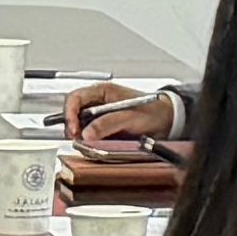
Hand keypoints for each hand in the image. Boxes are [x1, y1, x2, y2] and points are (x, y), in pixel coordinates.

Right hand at [63, 81, 180, 145]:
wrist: (167, 120)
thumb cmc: (153, 111)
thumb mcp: (130, 117)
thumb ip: (108, 123)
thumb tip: (87, 133)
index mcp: (103, 91)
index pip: (76, 97)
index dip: (69, 112)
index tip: (73, 128)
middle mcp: (99, 101)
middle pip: (74, 111)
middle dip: (72, 126)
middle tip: (77, 138)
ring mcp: (100, 114)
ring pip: (80, 123)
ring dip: (80, 134)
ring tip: (86, 142)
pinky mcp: (104, 126)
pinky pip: (90, 132)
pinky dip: (88, 139)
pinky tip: (94, 143)